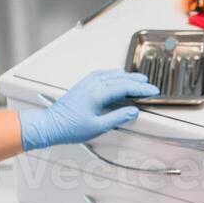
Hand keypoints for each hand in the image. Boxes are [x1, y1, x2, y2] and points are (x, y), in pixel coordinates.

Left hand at [19, 69, 157, 151]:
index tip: (153, 91)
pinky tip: (117, 76)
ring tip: (138, 79)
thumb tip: (133, 111)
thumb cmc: (70, 128)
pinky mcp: (83, 84)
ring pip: (112, 74)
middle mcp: (92, 84)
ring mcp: (87, 83)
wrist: (50, 125)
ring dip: (126, 76)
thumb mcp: (97, 127)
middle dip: (137, 81)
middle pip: (120, 79)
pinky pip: (102, 74)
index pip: (125, 87)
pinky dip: (114, 74)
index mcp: (97, 94)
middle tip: (150, 85)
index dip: (141, 89)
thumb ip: (117, 117)